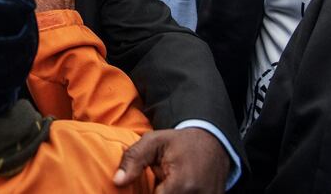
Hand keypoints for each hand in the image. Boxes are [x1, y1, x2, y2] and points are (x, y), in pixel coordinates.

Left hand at [114, 128, 229, 193]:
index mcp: (183, 183)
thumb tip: (117, 181)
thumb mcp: (153, 141)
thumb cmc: (179, 142)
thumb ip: (134, 159)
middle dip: (156, 192)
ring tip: (166, 183)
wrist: (213, 143)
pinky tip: (174, 187)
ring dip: (168, 193)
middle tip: (157, 181)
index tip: (145, 186)